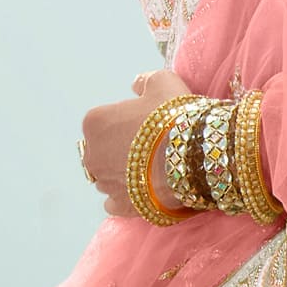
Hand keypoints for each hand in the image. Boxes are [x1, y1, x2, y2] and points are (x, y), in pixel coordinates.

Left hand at [82, 68, 186, 213]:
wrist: (195, 156)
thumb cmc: (176, 116)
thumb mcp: (163, 82)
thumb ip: (145, 80)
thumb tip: (136, 85)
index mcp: (95, 121)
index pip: (106, 120)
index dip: (129, 122)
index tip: (150, 125)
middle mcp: (91, 153)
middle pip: (104, 149)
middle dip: (122, 149)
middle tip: (153, 148)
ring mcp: (104, 182)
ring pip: (108, 176)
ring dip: (124, 174)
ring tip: (154, 170)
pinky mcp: (119, 205)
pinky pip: (115, 203)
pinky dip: (126, 198)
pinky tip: (144, 191)